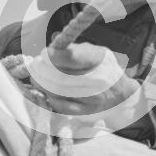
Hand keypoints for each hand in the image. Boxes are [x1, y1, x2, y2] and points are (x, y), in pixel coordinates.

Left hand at [29, 42, 145, 128]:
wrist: (122, 94)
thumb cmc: (104, 67)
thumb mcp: (96, 51)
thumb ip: (75, 48)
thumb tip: (52, 44)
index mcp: (101, 60)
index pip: (72, 57)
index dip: (52, 56)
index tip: (42, 54)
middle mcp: (98, 80)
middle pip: (60, 77)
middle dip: (41, 71)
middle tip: (33, 66)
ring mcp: (92, 98)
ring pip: (58, 92)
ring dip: (41, 83)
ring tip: (35, 76)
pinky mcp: (85, 111)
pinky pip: (61, 106)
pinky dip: (49, 97)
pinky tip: (45, 90)